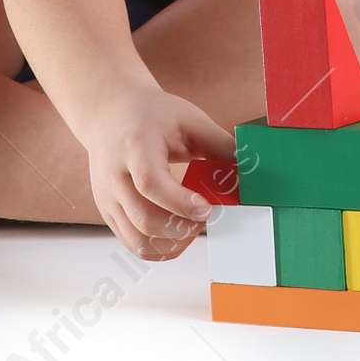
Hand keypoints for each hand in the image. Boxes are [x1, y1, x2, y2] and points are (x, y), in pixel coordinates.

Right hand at [79, 86, 237, 260]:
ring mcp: (107, 197)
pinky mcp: (107, 212)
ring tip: (192, 226)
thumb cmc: (153, 115)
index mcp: (134, 145)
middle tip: (205, 216)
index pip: (151, 183)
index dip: (180, 203)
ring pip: (138, 240)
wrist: (110, 112)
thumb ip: (220, 144)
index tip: (207, 209)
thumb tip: (252, 171)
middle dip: (182, 228)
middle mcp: (114, 175)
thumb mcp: (188, 119)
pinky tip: (177, 232)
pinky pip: (133, 244)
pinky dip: (159, 248)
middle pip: (145, 219)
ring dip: (172, 243)